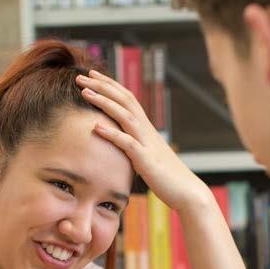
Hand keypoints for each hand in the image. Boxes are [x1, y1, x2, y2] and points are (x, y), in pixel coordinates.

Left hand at [76, 70, 213, 214]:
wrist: (187, 192)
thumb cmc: (167, 178)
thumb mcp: (148, 157)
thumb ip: (135, 146)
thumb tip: (122, 144)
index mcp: (146, 129)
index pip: (127, 99)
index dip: (109, 85)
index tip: (91, 76)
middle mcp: (147, 131)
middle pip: (124, 100)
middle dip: (102, 86)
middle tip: (81, 76)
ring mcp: (147, 144)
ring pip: (125, 116)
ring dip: (104, 102)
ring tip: (85, 93)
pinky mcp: (146, 161)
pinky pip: (127, 144)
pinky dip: (112, 133)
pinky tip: (96, 127)